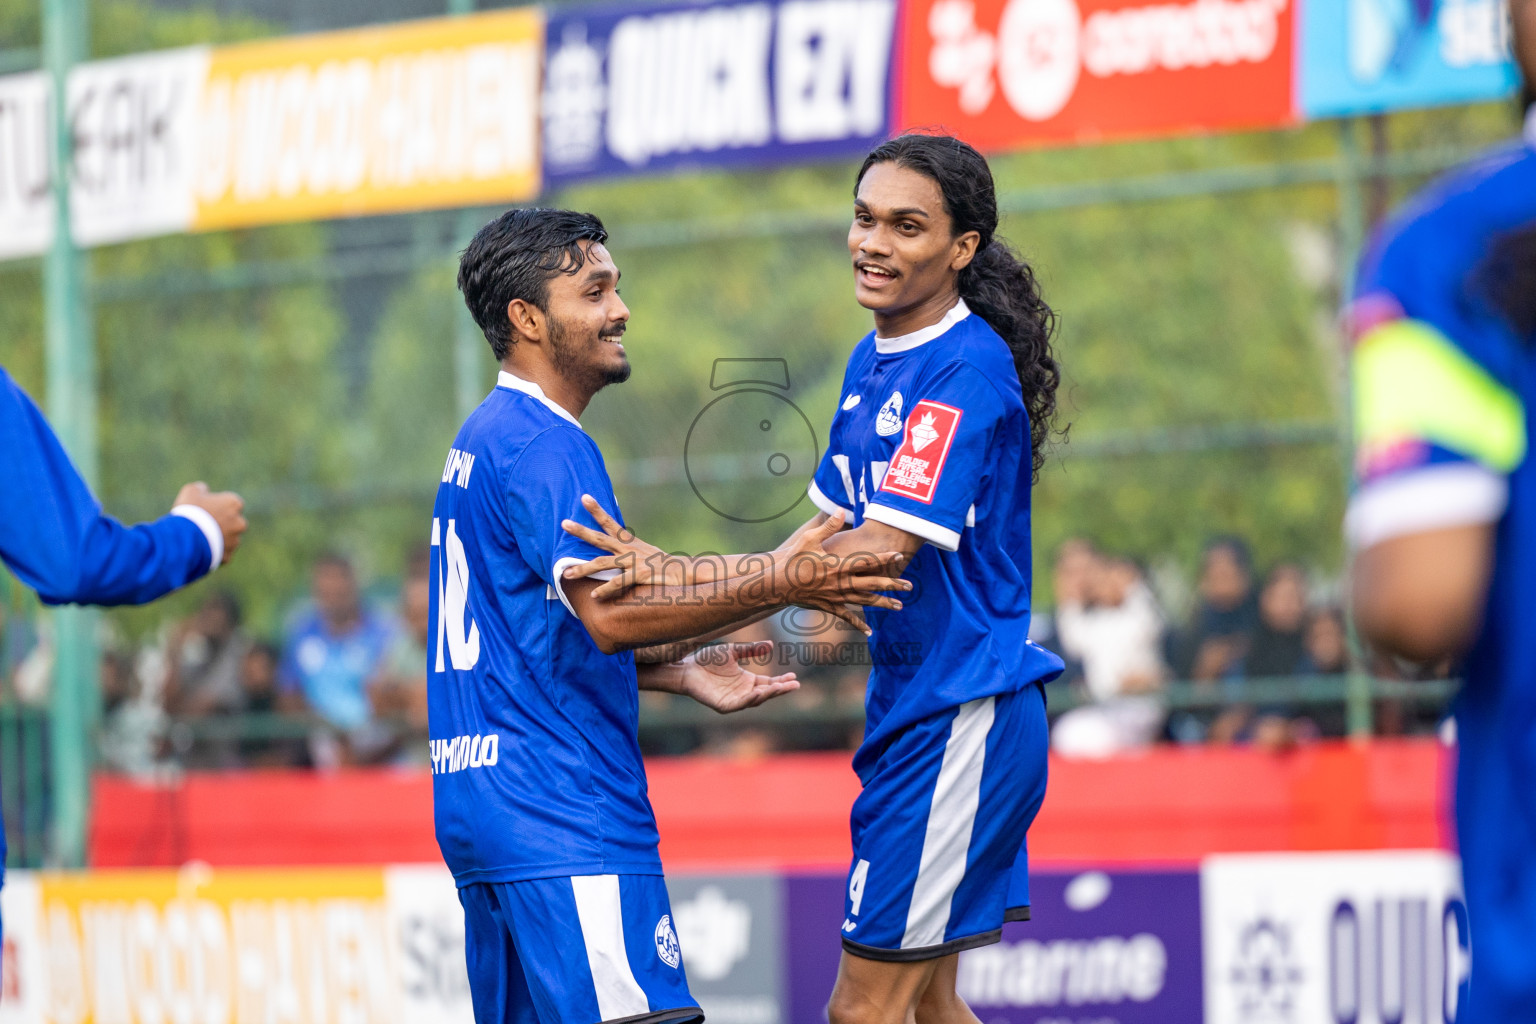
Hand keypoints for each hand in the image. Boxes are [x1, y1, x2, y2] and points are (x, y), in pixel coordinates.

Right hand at [174, 482, 245, 564]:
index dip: (217, 506)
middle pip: (231, 522)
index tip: (205, 509)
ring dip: (217, 539)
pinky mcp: (228, 556)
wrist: (187, 539)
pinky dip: (213, 552)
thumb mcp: (191, 491)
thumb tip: (204, 490)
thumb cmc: (190, 512)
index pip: (231, 503)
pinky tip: (200, 550)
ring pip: (227, 539)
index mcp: (234, 504)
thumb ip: (201, 489)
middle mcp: (240, 523)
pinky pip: (221, 554)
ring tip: (199, 539)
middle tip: (202, 525)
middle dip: (220, 523)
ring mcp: (235, 541)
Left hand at [561, 495, 670, 598]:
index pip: (610, 522)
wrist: (686, 572)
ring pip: (602, 563)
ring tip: (566, 574)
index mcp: (630, 542)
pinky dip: (605, 590)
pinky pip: (618, 583)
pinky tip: (594, 595)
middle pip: (600, 538)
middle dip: (581, 531)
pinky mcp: (640, 575)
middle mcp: (629, 549)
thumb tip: (616, 551)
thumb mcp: (645, 553)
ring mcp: (634, 561)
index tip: (583, 497)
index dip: (597, 510)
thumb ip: (629, 551)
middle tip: (564, 522)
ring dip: (583, 569)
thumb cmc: (664, 565)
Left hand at [678, 642, 798, 713]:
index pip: (769, 683)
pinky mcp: (723, 705)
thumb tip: (771, 645)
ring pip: (755, 700)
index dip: (781, 681)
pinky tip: (758, 693)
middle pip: (766, 693)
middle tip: (795, 684)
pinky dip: (749, 700)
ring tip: (779, 687)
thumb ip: (751, 649)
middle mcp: (743, 692)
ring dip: (768, 694)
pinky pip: (739, 705)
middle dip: (780, 690)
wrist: (687, 667)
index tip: (794, 676)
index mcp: (747, 681)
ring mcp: (734, 700)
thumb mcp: (733, 651)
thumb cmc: (708, 660)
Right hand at [773, 511, 911, 635]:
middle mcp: (841, 583)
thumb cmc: (793, 560)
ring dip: (883, 604)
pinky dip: (858, 625)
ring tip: (900, 606)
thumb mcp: (810, 539)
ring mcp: (836, 597)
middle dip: (892, 584)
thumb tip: (842, 511)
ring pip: (865, 602)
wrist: (778, 585)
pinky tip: (870, 632)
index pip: (867, 561)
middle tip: (910, 586)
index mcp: (839, 566)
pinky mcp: (829, 607)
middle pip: (873, 584)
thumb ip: (829, 527)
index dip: (884, 557)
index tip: (900, 555)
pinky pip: (847, 617)